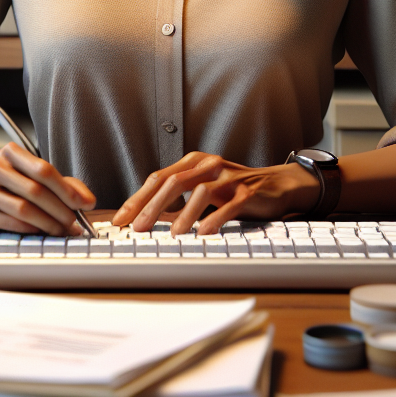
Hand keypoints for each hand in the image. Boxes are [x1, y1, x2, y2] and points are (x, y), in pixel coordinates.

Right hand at [0, 141, 94, 234]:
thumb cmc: (8, 179)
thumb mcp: (32, 171)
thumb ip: (63, 182)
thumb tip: (88, 200)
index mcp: (9, 152)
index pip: (43, 170)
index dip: (67, 189)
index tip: (84, 203)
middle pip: (35, 191)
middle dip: (60, 209)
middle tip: (74, 221)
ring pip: (24, 210)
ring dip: (49, 223)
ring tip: (62, 229)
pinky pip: (12, 224)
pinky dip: (32, 229)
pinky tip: (43, 230)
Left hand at [112, 151, 321, 235]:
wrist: (274, 184)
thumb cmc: (233, 188)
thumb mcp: (203, 188)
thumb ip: (178, 198)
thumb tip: (145, 218)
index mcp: (193, 162)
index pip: (158, 177)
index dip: (138, 198)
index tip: (121, 218)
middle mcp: (208, 165)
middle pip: (174, 182)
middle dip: (152, 206)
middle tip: (138, 227)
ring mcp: (228, 177)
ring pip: (200, 192)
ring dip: (183, 213)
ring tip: (172, 234)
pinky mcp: (247, 191)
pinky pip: (228, 205)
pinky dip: (215, 218)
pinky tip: (204, 232)